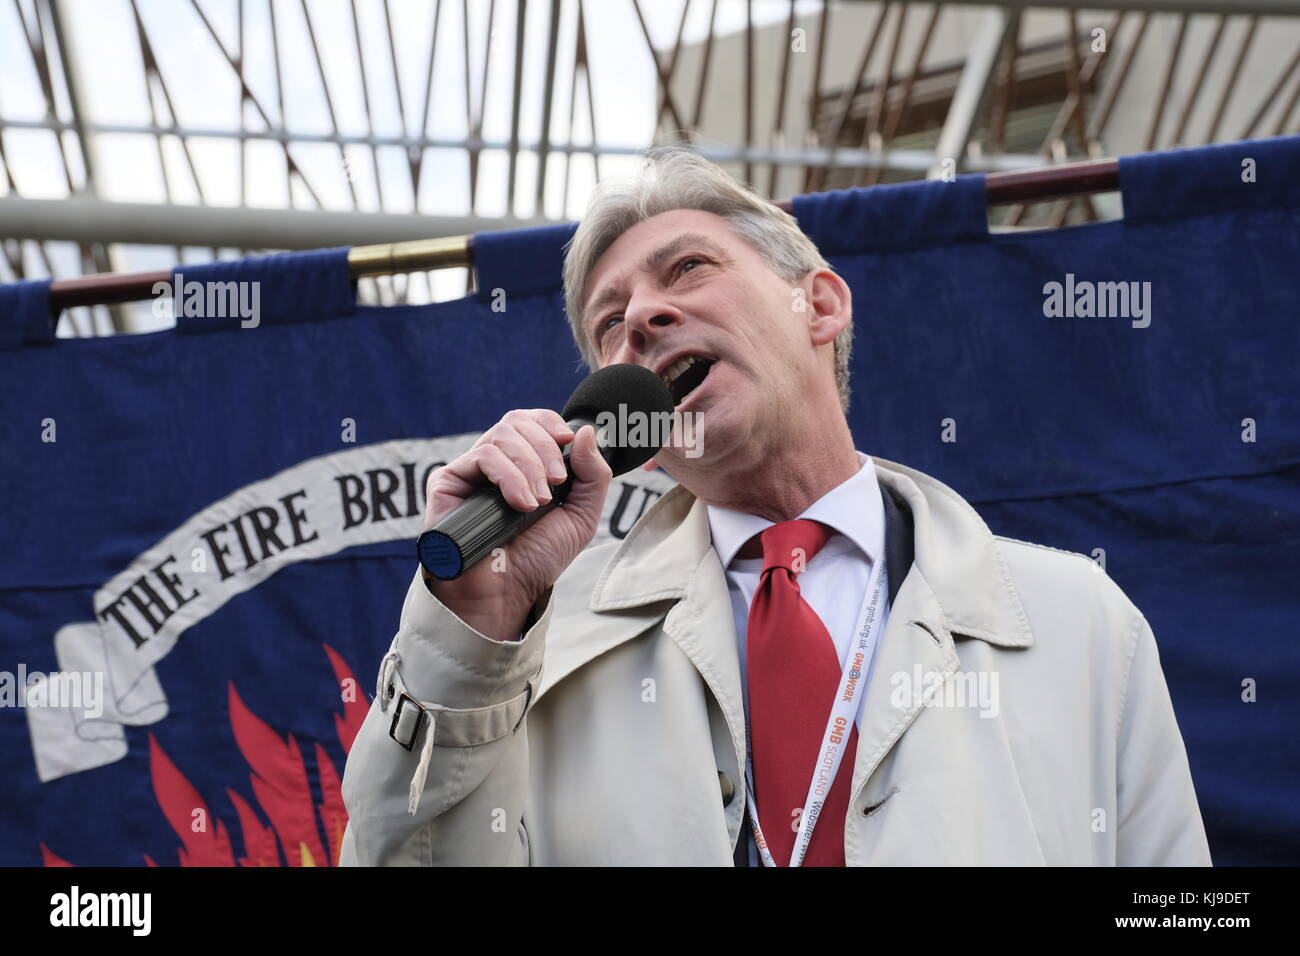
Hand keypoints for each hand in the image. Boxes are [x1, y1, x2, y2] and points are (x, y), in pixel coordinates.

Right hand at [420, 410, 612, 640]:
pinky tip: (520, 505)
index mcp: (522, 465)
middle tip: (557, 483)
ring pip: (501, 436)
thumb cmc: (538, 559)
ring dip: (530, 466)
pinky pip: (482, 457)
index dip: (551, 424)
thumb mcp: (581, 516)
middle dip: (545, 448)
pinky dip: (509, 477)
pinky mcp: (447, 482)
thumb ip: (593, 475)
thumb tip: (586, 431)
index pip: (531, 421)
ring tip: (538, 503)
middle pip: (517, 422)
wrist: (506, 594)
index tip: (568, 443)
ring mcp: (470, 471)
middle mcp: (494, 463)